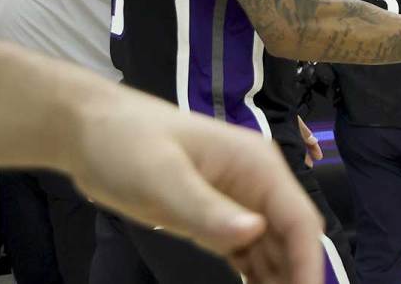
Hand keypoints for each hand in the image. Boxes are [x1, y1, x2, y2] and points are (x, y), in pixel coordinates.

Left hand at [70, 92, 323, 283]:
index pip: (298, 218)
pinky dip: (256, 275)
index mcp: (257, 166)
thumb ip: (207, 210)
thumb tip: (254, 232)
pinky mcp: (217, 218)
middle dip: (295, 275)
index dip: (309, 261)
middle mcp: (258, 184)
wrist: (91, 131)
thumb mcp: (163, 179)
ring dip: (278, 278)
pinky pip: (248, 252)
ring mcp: (239, 202)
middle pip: (291, 238)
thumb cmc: (127, 144)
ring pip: (273, 249)